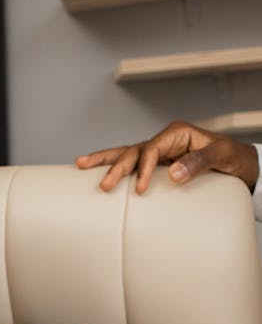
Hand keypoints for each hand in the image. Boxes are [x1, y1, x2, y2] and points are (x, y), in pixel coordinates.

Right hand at [75, 121, 258, 194]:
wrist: (242, 165)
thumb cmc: (235, 159)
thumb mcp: (223, 157)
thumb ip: (199, 162)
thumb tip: (172, 174)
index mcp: (177, 133)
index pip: (151, 149)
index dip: (143, 168)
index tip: (139, 189)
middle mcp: (164, 141)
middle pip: (133, 151)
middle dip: (114, 165)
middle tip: (103, 184)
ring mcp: (159, 153)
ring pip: (126, 154)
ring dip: (104, 160)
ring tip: (80, 163)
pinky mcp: (157, 166)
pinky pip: (133, 166)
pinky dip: (115, 168)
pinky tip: (98, 172)